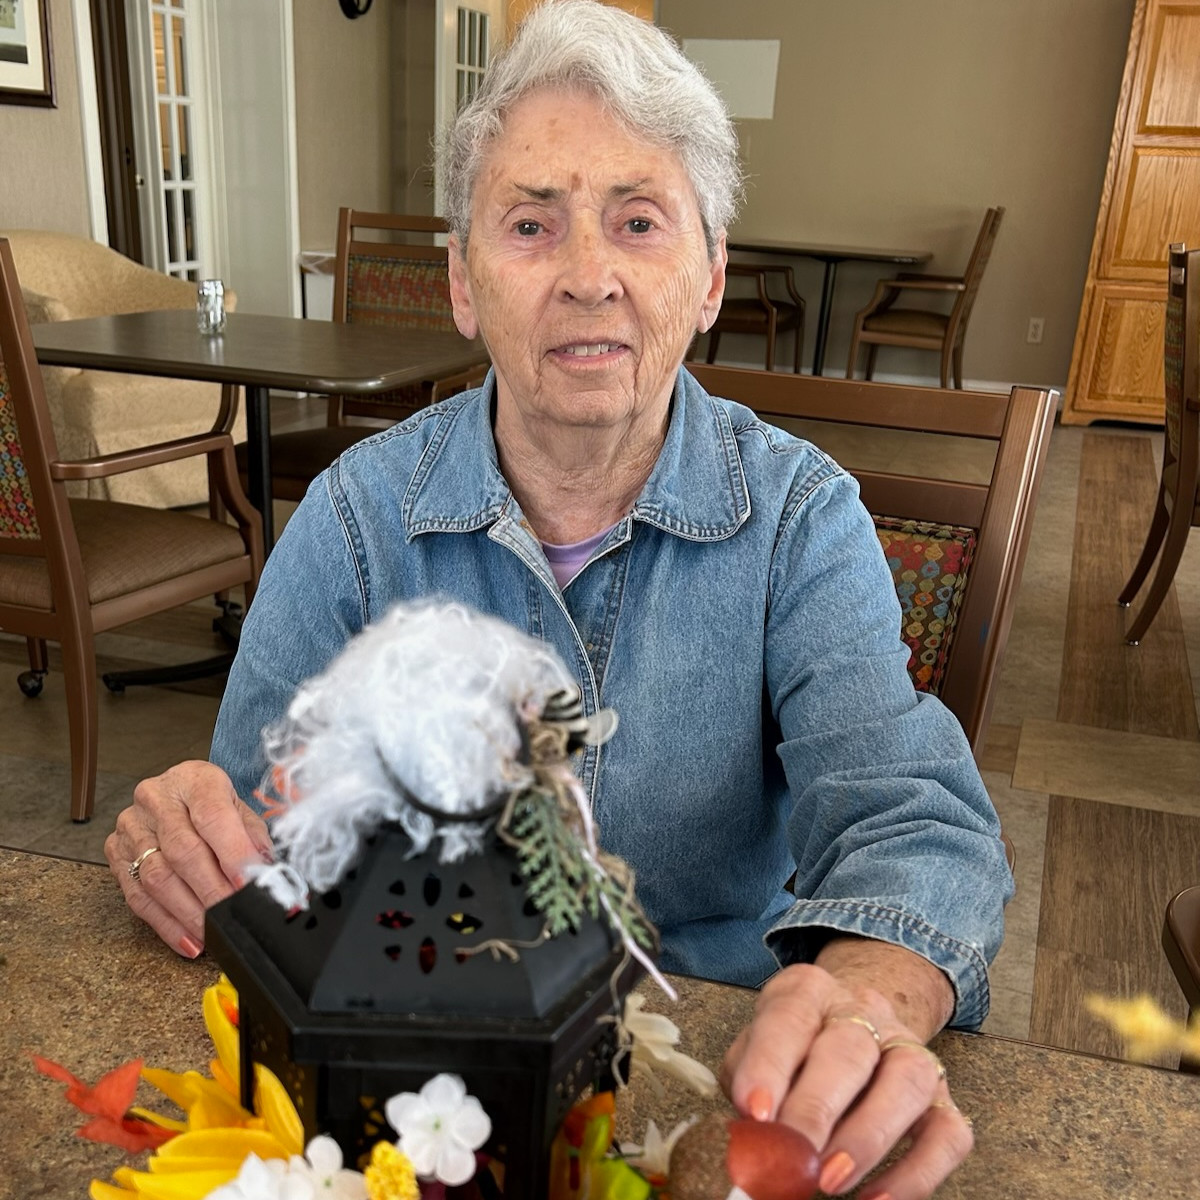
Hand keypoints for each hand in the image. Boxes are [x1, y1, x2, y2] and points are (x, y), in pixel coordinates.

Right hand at [105, 760, 272, 957]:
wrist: (178, 792)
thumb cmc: (215, 805)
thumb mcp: (241, 810)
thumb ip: (254, 841)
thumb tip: (264, 876)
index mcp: (195, 780)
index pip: (212, 816)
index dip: (232, 853)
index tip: (248, 884)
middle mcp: (157, 799)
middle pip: (182, 851)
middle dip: (211, 891)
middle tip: (231, 916)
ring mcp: (132, 826)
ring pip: (157, 877)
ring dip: (187, 913)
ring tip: (212, 933)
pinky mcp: (116, 852)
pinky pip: (137, 895)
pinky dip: (165, 923)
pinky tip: (188, 939)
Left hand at [720, 957, 972, 1199]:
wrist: (850, 1023)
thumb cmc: (789, 1049)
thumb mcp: (755, 1049)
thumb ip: (745, 1082)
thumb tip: (744, 1138)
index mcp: (809, 991)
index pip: (790, 1017)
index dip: (770, 1064)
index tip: (754, 1111)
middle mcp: (866, 1011)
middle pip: (850, 1048)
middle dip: (817, 1108)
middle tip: (792, 1156)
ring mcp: (911, 1050)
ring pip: (908, 1080)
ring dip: (867, 1137)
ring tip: (829, 1181)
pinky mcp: (944, 1097)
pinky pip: (947, 1134)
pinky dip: (915, 1174)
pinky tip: (876, 1199)